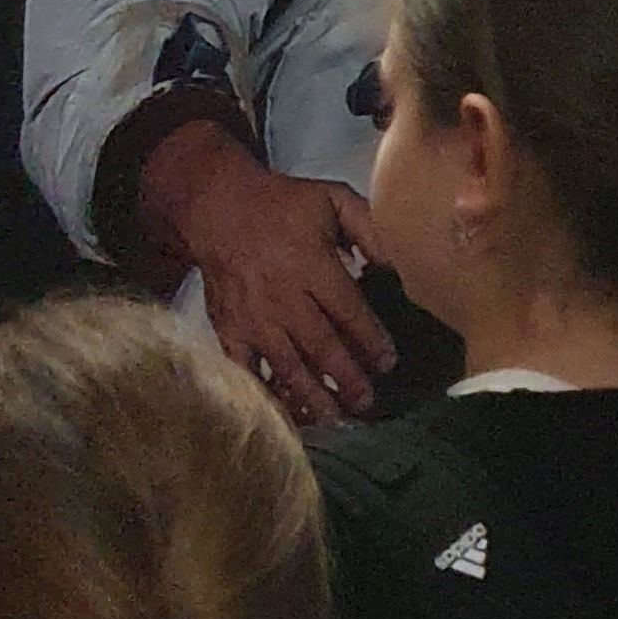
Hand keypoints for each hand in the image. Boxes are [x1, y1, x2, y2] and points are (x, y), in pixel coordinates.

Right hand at [138, 127, 390, 428]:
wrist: (216, 207)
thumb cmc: (282, 205)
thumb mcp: (333, 199)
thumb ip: (371, 228)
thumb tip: (401, 265)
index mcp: (311, 264)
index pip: (348, 311)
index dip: (371, 340)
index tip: (388, 363)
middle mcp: (282, 297)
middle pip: (321, 347)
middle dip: (347, 379)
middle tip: (368, 402)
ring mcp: (253, 318)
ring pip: (287, 366)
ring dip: (314, 396)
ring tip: (336, 419)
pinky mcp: (229, 330)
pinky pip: (247, 369)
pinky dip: (265, 393)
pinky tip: (285, 413)